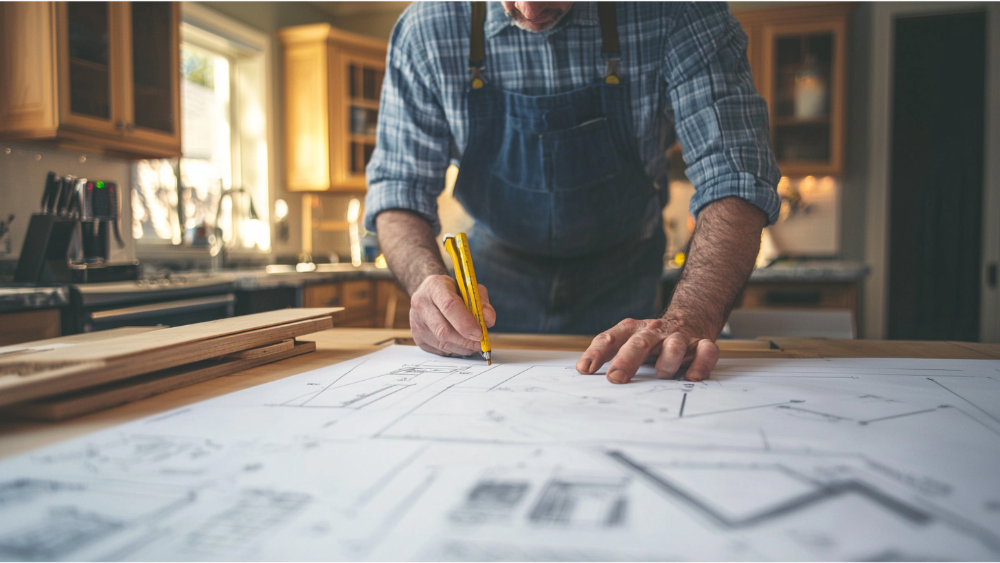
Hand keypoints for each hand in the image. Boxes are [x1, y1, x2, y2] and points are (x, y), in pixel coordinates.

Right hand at [409, 274, 496, 356]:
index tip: (480, 333)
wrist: (430, 293)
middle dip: (465, 341)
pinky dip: (454, 350)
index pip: (449, 306)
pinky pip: (438, 350)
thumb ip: (482, 302)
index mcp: (434, 286)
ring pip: (442, 343)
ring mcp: (416, 322)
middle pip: (443, 330)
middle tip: (481, 344)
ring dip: (461, 347)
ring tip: (473, 343)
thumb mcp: (470, 289)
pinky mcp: (417, 336)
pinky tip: (460, 343)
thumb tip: (488, 320)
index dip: (466, 322)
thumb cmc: (453, 291)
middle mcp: (420, 303)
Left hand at [575, 318, 718, 383]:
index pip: (610, 339)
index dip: (596, 353)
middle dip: (626, 360)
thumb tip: (584, 371)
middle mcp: (653, 332)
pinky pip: (705, 351)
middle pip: (639, 343)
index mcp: (631, 331)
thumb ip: (609, 355)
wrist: (689, 318)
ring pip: (674, 345)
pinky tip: (692, 376)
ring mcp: (678, 337)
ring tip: (662, 374)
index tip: (585, 369)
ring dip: (668, 360)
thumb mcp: (627, 342)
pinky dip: (700, 363)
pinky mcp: (701, 343)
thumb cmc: (651, 339)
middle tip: (615, 378)